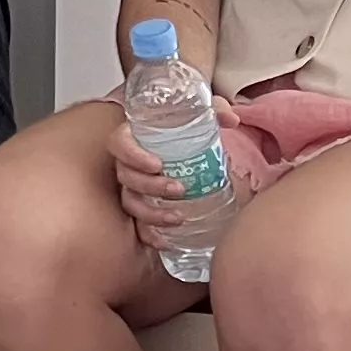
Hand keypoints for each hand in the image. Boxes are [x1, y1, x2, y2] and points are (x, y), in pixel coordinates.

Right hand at [103, 92, 257, 251]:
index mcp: (133, 136)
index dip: (132, 156)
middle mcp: (128, 163)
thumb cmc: (183, 123)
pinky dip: (149, 234)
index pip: (118, 145)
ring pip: (130, 203)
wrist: (181, 134)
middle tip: (179, 189)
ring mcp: (133, 186)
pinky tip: (166, 241)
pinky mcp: (143, 205)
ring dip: (151, 214)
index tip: (156, 163)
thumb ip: (214, 109)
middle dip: (150, 187)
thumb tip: (232, 119)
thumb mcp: (197, 110)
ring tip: (178, 218)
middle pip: (125, 178)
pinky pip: (137, 224)